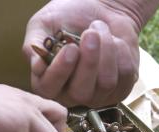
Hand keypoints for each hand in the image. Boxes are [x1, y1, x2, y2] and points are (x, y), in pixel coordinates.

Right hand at [23, 0, 158, 107]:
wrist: (101, 8)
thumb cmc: (68, 17)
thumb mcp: (43, 24)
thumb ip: (34, 44)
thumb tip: (36, 66)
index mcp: (48, 82)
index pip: (49, 90)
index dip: (59, 72)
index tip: (70, 49)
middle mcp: (72, 94)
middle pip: (80, 93)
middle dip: (88, 63)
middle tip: (89, 35)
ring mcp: (98, 95)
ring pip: (105, 83)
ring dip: (106, 50)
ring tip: (99, 29)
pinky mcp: (121, 88)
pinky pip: (124, 75)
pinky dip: (121, 51)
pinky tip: (113, 41)